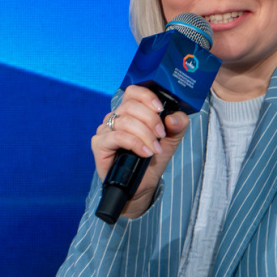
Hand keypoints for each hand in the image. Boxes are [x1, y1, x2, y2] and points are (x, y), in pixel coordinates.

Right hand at [92, 86, 189, 217]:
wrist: (142, 185)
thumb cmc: (151, 160)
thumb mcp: (171, 140)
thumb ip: (178, 125)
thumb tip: (174, 117)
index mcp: (130, 111)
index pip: (133, 92)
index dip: (147, 97)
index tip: (160, 110)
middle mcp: (115, 117)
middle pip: (130, 106)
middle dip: (150, 120)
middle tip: (161, 136)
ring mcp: (105, 130)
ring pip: (125, 121)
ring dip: (145, 135)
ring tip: (154, 149)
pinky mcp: (99, 144)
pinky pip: (117, 137)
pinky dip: (134, 143)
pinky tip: (145, 153)